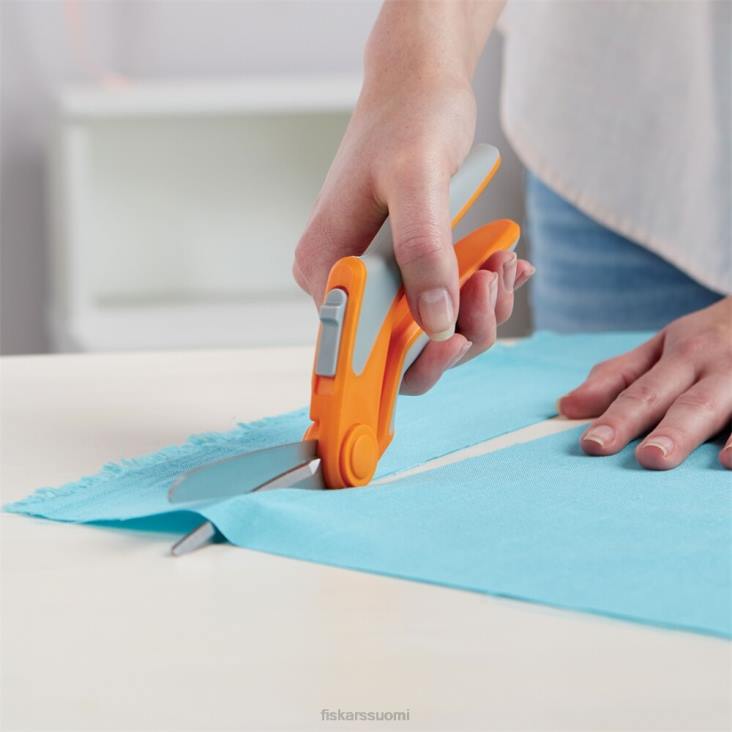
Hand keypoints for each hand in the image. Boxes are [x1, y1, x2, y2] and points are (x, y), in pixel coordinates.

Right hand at [293, 0, 531, 394]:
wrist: (420, 84)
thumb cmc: (409, 117)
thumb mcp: (417, 177)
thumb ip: (423, 249)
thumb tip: (435, 321)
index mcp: (326, 267)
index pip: (356, 350)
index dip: (406, 361)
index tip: (454, 338)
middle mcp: (346, 280)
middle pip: (400, 348)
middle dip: (456, 330)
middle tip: (489, 285)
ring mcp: (377, 276)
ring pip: (431, 328)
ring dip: (478, 307)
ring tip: (500, 261)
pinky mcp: (406, 267)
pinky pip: (445, 301)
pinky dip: (482, 291)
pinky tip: (503, 264)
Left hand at [559, 297, 731, 468]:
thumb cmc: (708, 338)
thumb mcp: (662, 346)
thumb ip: (616, 377)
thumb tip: (565, 407)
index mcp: (681, 353)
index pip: (641, 391)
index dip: (617, 419)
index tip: (593, 445)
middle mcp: (716, 364)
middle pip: (688, 402)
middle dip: (667, 429)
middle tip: (647, 458)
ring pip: (725, 409)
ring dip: (704, 434)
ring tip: (681, 459)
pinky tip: (731, 462)